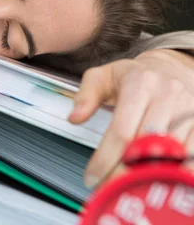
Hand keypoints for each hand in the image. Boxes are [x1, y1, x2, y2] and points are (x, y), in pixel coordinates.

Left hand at [68, 49, 193, 187]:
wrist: (172, 68)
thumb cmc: (134, 76)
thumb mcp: (102, 76)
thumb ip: (85, 96)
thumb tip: (74, 117)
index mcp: (140, 84)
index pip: (121, 131)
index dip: (105, 158)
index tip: (92, 176)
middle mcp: (168, 96)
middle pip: (145, 146)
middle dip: (124, 172)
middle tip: (110, 187)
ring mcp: (189, 110)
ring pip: (170, 154)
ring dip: (149, 175)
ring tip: (130, 187)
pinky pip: (190, 153)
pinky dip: (174, 170)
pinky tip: (157, 179)